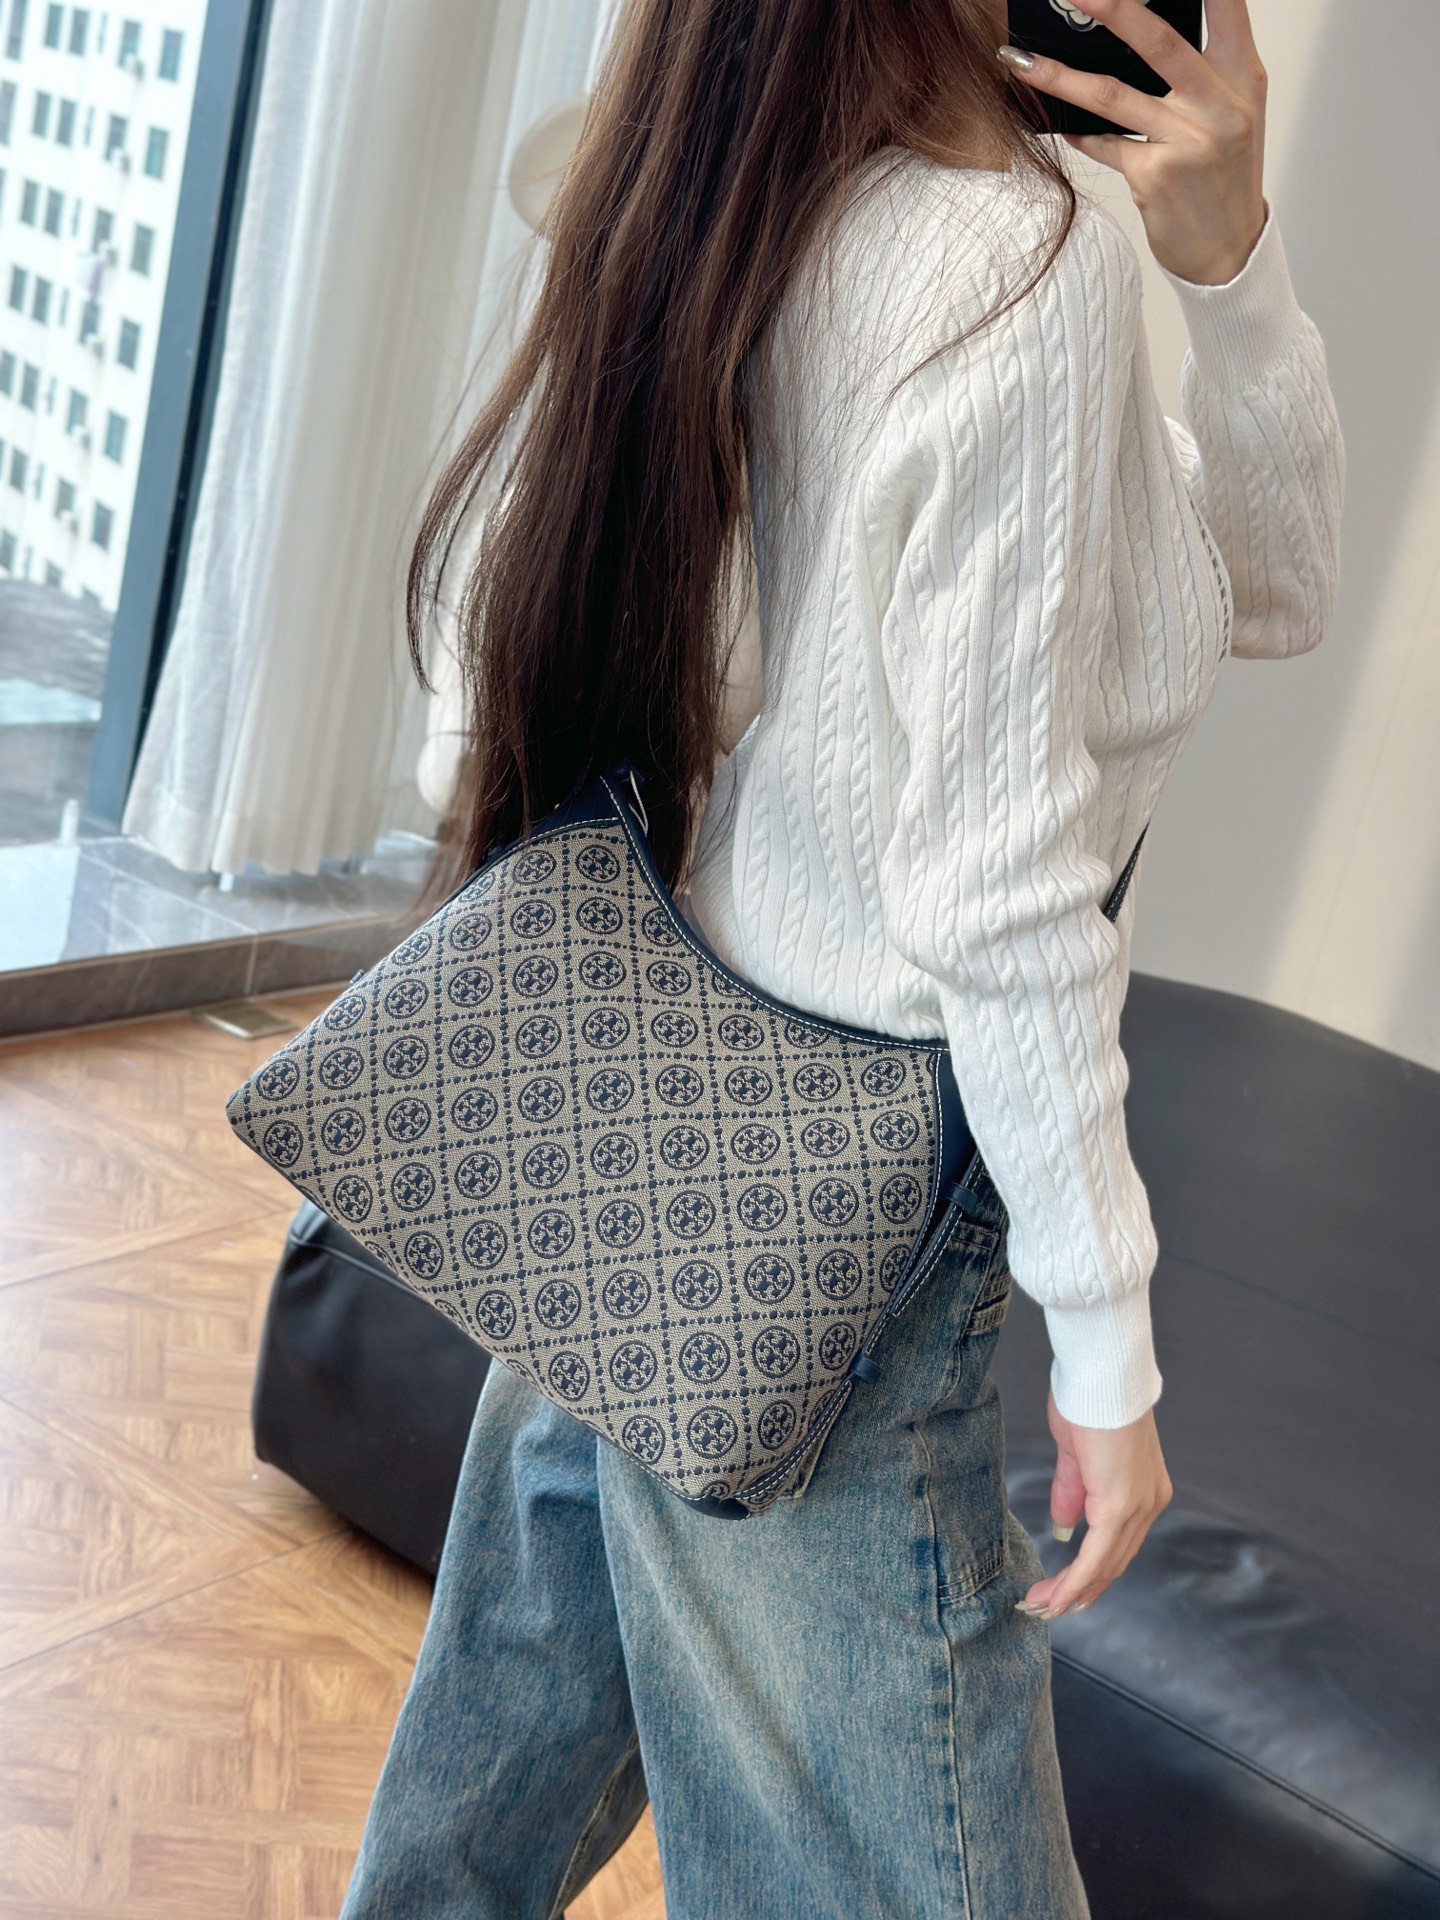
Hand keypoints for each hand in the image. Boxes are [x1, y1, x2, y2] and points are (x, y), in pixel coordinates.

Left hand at [999, 0, 1268, 285]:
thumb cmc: (1226, 178)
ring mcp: (1186, 140)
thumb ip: (1203, 72)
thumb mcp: (1233, 114)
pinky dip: (1081, 135)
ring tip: (1022, 62)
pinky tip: (1063, 126)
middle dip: (1111, 7)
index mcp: (1244, 75)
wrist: (1229, 252)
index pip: (1225, 5)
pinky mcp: (1154, 176)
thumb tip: (1137, 33)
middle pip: (1157, 40)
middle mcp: (1219, 103)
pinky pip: (1105, 145)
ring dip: (1059, 78)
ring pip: (1112, 95)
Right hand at [1014, 1389, 1172, 1620]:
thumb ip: (1073, 1493)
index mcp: (1144, 1490)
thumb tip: (1065, 1530)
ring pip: (1106, 1565)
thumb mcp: (1076, 1455)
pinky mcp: (1121, 1506)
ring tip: (1042, 1605)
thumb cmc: (1089, 1401)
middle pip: (1115, 1563)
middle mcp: (1150, 1503)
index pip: (1120, 1545)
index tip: (1066, 1589)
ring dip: (1072, 1591)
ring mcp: (1139, 1506)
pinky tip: (1054, 1595)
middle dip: (1080, 1590)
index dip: (1092, 1571)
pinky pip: (1096, 1555)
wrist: (1101, 1377)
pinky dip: (1074, 1580)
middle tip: (1048, 1607)